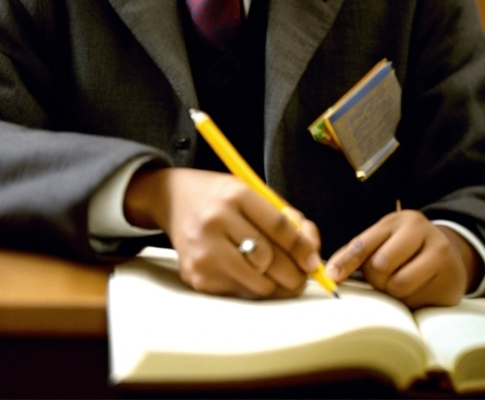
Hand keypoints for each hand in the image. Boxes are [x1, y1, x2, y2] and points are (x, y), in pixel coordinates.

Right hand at [124, 166, 320, 298]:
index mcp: (234, 195)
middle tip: (302, 276)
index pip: (278, 226)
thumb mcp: (251, 192)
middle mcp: (215, 222)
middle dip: (294, 273)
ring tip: (280, 277)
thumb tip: (310, 256)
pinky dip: (252, 288)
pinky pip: (238, 292)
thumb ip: (283, 218)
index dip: (301, 247)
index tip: (313, 261)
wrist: (172, 198)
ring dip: (275, 285)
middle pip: (269, 259)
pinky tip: (250, 274)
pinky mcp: (195, 275)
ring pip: (257, 283)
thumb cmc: (220, 196)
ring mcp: (202, 251)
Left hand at [325, 210, 481, 307]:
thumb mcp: (383, 242)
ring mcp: (439, 252)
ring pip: (398, 283)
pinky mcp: (450, 277)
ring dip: (394, 291)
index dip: (345, 263)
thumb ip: (356, 254)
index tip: (331, 278)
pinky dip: (412, 300)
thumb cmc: (406, 251)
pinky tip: (419, 289)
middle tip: (384, 278)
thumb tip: (329, 273)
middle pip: (380, 264)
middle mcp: (419, 230)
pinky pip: (418, 298)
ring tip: (401, 283)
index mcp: (397, 221)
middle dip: (377, 278)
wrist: (452, 257)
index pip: (364, 243)